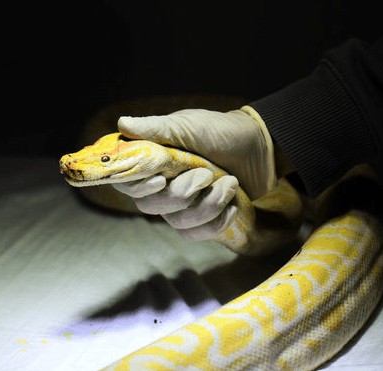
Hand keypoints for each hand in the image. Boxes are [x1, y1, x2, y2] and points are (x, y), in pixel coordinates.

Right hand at [112, 106, 277, 241]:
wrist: (260, 147)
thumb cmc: (221, 132)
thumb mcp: (188, 126)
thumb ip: (156, 128)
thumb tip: (122, 124)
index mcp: (152, 162)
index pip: (127, 183)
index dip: (139, 187)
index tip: (161, 181)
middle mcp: (160, 186)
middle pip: (150, 206)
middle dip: (182, 194)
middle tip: (207, 174)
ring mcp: (180, 206)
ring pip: (177, 223)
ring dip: (208, 205)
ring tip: (230, 183)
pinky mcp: (200, 220)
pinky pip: (195, 235)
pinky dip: (216, 223)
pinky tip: (231, 206)